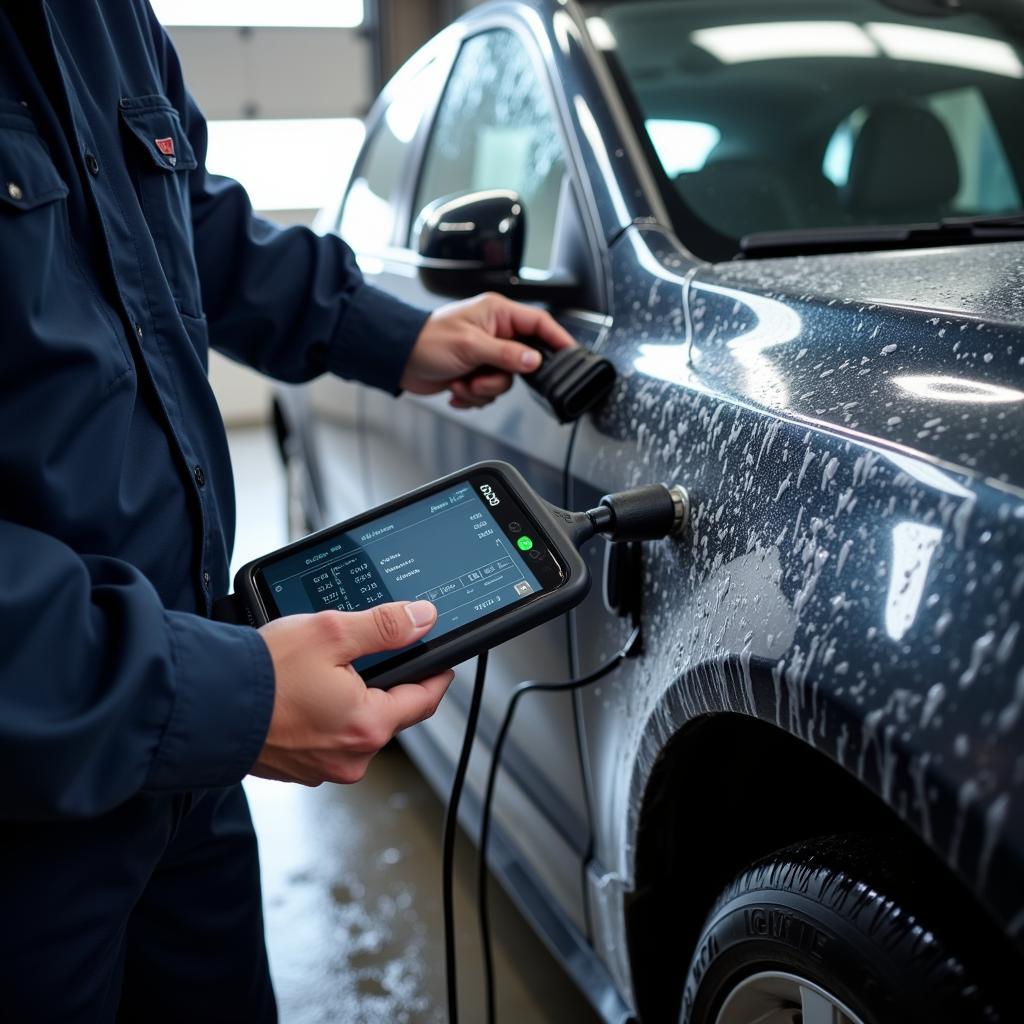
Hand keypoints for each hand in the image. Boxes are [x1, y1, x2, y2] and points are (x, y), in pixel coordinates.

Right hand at [252, 600, 452, 785]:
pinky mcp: (298, 768)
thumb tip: (423, 619)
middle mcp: (351, 757)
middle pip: (391, 713)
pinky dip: (324, 715)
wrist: (203, 704)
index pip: (425, 699)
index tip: (442, 660)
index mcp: (368, 726)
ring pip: (357, 725)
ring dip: (353, 699)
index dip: (437, 673)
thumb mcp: (331, 633)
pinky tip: (305, 693)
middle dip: (388, 683)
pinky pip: (327, 737)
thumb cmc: (263, 675)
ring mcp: (323, 768)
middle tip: (374, 653)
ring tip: (328, 670)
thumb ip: (385, 626)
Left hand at [399, 292, 575, 408]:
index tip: (570, 355)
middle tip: (481, 377)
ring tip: (462, 382)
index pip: (539, 323)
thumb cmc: (427, 341)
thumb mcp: (471, 346)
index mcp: (498, 314)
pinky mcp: (475, 372)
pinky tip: (456, 388)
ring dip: (482, 389)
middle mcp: (495, 332)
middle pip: (523, 362)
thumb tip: (535, 361)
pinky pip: (489, 392)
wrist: (398, 360)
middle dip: (499, 377)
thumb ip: (507, 355)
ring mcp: (486, 354)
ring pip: (505, 382)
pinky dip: (472, 396)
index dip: (557, 339)